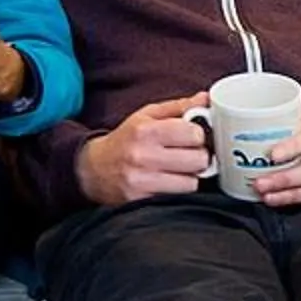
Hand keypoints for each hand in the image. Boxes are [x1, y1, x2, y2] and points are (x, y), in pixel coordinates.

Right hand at [77, 95, 213, 206]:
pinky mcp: (141, 201)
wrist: (94, 169)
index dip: (198, 135)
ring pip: (192, 183)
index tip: (192, 137)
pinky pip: (177, 198)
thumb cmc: (126, 140)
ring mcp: (142, 181)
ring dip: (190, 177)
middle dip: (198, 157)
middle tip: (188, 155)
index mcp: (146, 130)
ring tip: (177, 170)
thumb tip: (206, 99)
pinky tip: (168, 182)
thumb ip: (179, 107)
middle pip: (198, 160)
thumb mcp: (147, 116)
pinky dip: (177, 191)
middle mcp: (143, 156)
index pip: (194, 134)